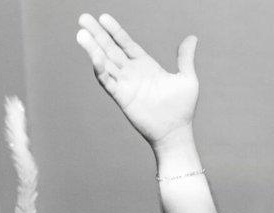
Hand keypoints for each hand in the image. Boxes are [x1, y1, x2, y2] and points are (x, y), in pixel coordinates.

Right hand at [77, 13, 197, 153]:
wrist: (175, 132)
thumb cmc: (182, 109)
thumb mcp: (187, 79)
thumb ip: (185, 58)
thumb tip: (192, 38)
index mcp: (145, 65)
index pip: (125, 43)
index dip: (114, 30)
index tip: (103, 17)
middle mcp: (132, 72)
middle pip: (110, 49)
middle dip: (97, 34)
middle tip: (83, 18)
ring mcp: (125, 84)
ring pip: (105, 62)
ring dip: (93, 49)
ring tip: (81, 34)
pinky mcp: (122, 97)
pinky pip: (107, 80)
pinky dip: (99, 68)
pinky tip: (94, 56)